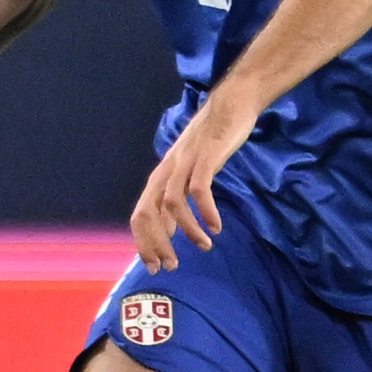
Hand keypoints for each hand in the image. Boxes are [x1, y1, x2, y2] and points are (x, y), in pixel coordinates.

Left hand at [131, 96, 256, 270]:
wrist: (231, 105)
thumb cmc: (210, 143)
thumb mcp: (187, 174)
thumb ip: (175, 200)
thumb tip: (169, 231)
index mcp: (160, 178)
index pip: (141, 216)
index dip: (144, 243)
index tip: (155, 266)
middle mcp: (167, 171)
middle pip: (149, 212)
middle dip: (157, 243)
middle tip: (172, 265)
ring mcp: (185, 163)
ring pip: (173, 203)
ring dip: (187, 230)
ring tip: (205, 246)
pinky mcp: (205, 156)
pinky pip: (199, 189)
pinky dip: (206, 211)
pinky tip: (216, 225)